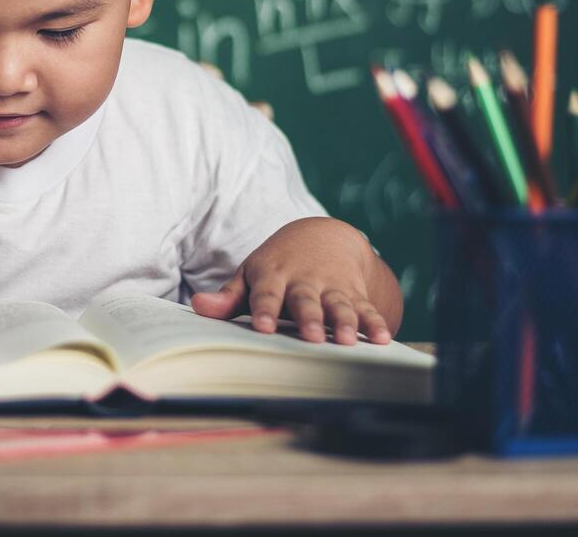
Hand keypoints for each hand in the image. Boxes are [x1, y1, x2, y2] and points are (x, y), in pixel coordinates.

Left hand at [189, 218, 396, 345]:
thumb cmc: (277, 265)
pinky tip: (381, 339)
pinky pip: (366, 308)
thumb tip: (196, 306)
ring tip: (346, 340)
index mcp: (273, 276)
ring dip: (344, 322)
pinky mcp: (355, 292)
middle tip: (312, 337)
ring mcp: (332, 286)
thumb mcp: (251, 275)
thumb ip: (227, 296)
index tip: (261, 328)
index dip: (264, 310)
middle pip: (306, 300)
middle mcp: (304, 280)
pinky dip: (375, 322)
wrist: (323, 237)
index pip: (266, 294)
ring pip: (339, 305)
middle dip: (309, 318)